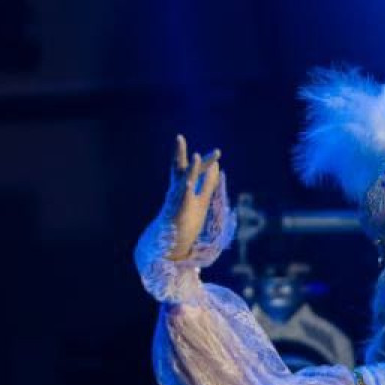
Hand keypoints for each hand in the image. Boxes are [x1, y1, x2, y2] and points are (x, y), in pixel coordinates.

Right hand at [156, 134, 225, 263]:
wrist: (168, 246)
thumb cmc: (185, 223)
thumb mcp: (201, 199)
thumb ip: (208, 183)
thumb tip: (216, 166)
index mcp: (182, 190)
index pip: (189, 170)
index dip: (199, 161)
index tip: (211, 150)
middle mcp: (177, 193)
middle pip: (179, 170)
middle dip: (179, 154)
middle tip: (178, 138)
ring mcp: (176, 203)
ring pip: (182, 183)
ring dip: (191, 170)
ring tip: (196, 157)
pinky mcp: (177, 214)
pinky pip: (181, 201)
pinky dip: (185, 191)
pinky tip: (189, 182)